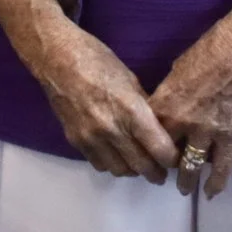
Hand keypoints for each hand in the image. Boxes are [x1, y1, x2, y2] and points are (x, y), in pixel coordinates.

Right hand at [20, 15, 180, 181]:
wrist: (56, 58)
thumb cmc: (97, 60)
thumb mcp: (130, 79)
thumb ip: (145, 107)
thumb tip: (159, 129)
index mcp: (131, 110)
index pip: (160, 150)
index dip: (172, 159)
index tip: (175, 158)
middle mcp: (112, 129)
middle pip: (142, 166)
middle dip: (156, 172)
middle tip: (162, 172)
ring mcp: (91, 137)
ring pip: (120, 170)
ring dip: (133, 170)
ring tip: (139, 164)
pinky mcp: (75, 141)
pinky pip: (99, 164)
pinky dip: (112, 163)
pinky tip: (116, 155)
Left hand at [148, 0, 231, 196]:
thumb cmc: (213, 46)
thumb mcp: (180, 66)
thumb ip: (171, 91)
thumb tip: (167, 105)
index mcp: (166, 99)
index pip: (146, 130)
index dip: (143, 142)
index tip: (143, 149)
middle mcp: (182, 120)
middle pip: (164, 152)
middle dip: (161, 164)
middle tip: (160, 172)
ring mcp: (207, 130)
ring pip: (191, 166)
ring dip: (186, 180)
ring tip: (183, 188)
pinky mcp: (231, 135)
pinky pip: (222, 166)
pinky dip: (216, 182)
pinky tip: (211, 193)